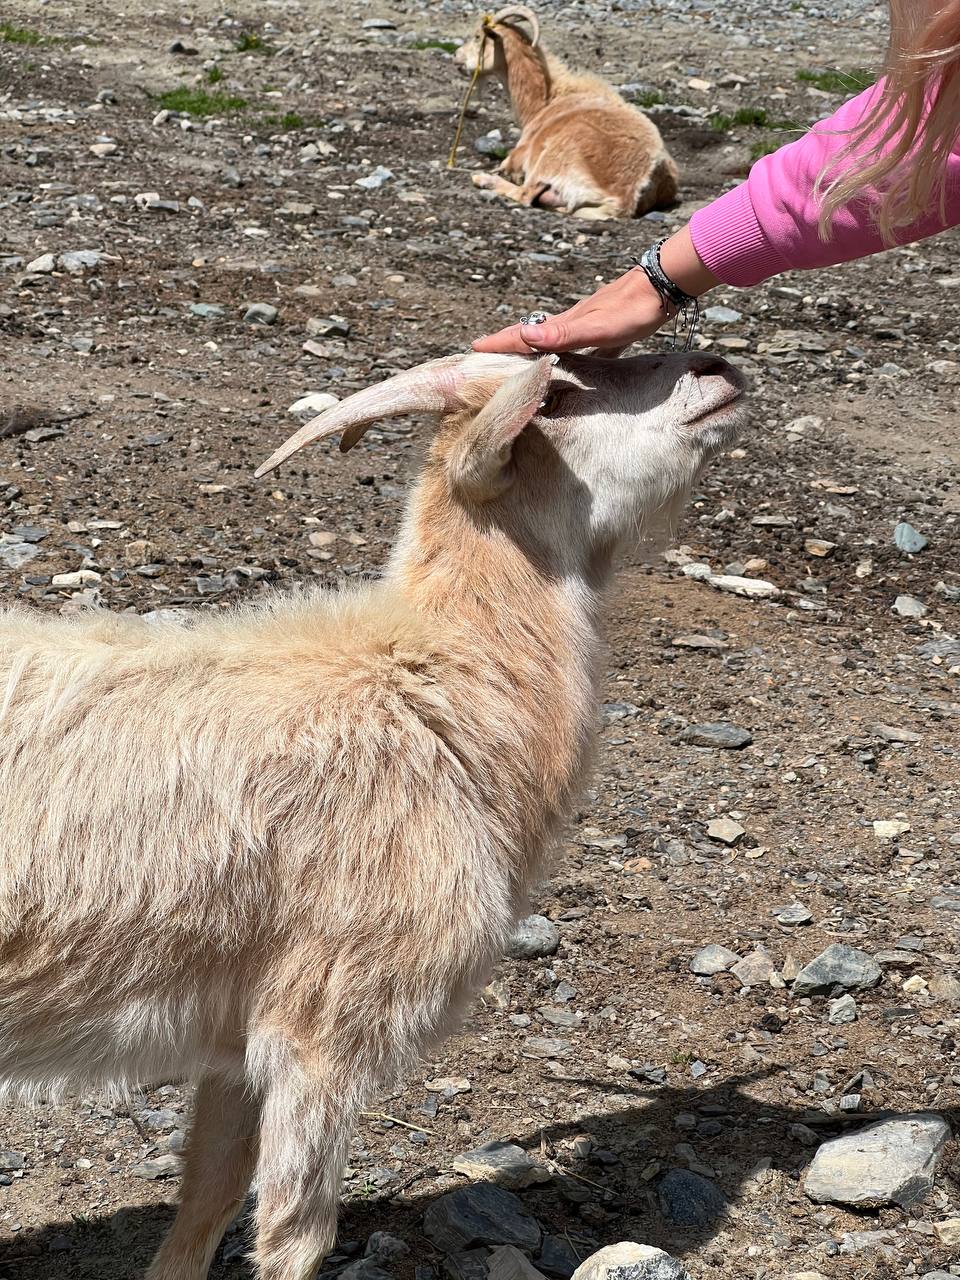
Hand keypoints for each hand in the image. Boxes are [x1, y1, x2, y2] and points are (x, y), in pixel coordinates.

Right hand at [473, 268, 671, 355]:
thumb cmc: (635, 310)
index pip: (525, 335)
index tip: (474, 349)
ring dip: (536, 348)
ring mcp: (590, 323)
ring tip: (522, 358)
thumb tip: (524, 334)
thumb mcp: (597, 328)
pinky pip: (581, 344)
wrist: (667, 284)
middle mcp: (573, 322)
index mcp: (566, 325)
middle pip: (534, 335)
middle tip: (488, 353)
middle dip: (510, 343)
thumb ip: (561, 334)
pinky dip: (568, 352)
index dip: (500, 343)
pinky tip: (574, 360)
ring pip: (556, 339)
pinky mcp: (609, 327)